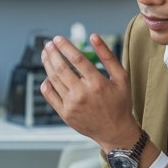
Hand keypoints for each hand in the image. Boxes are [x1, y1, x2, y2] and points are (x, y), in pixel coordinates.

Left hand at [41, 34, 141, 151]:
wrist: (115, 131)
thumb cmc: (120, 103)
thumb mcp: (122, 78)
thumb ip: (108, 56)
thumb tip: (94, 36)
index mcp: (97, 83)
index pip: (77, 59)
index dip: (65, 47)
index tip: (58, 38)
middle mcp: (82, 94)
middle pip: (61, 68)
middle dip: (52, 53)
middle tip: (48, 44)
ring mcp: (71, 105)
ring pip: (53, 80)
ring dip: (47, 64)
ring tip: (46, 54)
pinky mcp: (64, 114)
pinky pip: (49, 95)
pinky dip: (46, 83)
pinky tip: (47, 75)